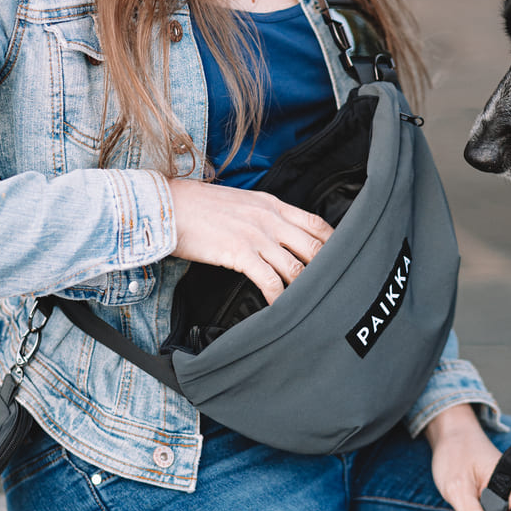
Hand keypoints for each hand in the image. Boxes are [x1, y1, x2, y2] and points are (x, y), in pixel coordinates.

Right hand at [168, 178, 332, 303]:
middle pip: (314, 246)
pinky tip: (280, 309)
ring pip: (296, 267)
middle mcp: (270, 218)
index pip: (316, 223)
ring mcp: (256, 236)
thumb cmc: (199, 205)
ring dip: (306, 288)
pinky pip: (270, 281)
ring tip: (312, 305)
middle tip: (335, 289)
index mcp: (272, 204)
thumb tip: (279, 235)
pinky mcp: (239, 253)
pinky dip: (279, 298)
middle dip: (328, 269)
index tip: (342, 260)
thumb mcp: (242, 202)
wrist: (167, 205)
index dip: (334, 244)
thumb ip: (265, 216)